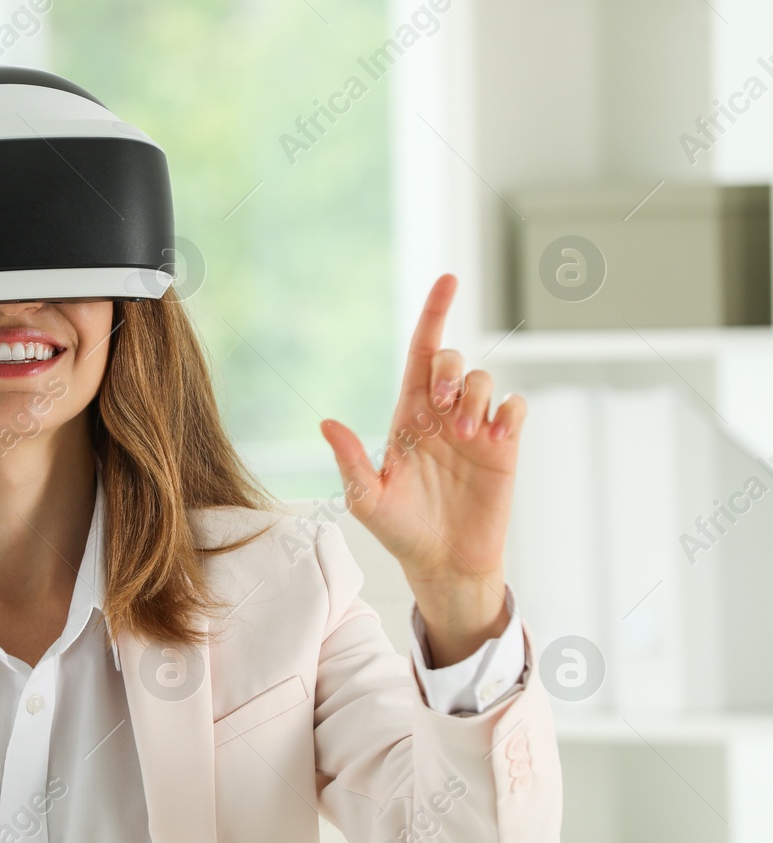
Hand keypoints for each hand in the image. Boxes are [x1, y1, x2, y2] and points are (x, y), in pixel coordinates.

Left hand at [318, 275, 522, 666]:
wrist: (442, 563)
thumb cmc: (400, 530)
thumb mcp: (367, 499)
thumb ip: (351, 460)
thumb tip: (326, 423)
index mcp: (407, 417)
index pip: (420, 354)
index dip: (434, 315)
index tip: (448, 279)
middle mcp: (442, 416)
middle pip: (453, 361)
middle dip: (449, 370)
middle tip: (442, 407)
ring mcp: (476, 430)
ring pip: (486, 382)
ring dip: (476, 399)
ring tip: (467, 438)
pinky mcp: (505, 449)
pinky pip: (516, 408)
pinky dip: (508, 413)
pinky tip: (496, 438)